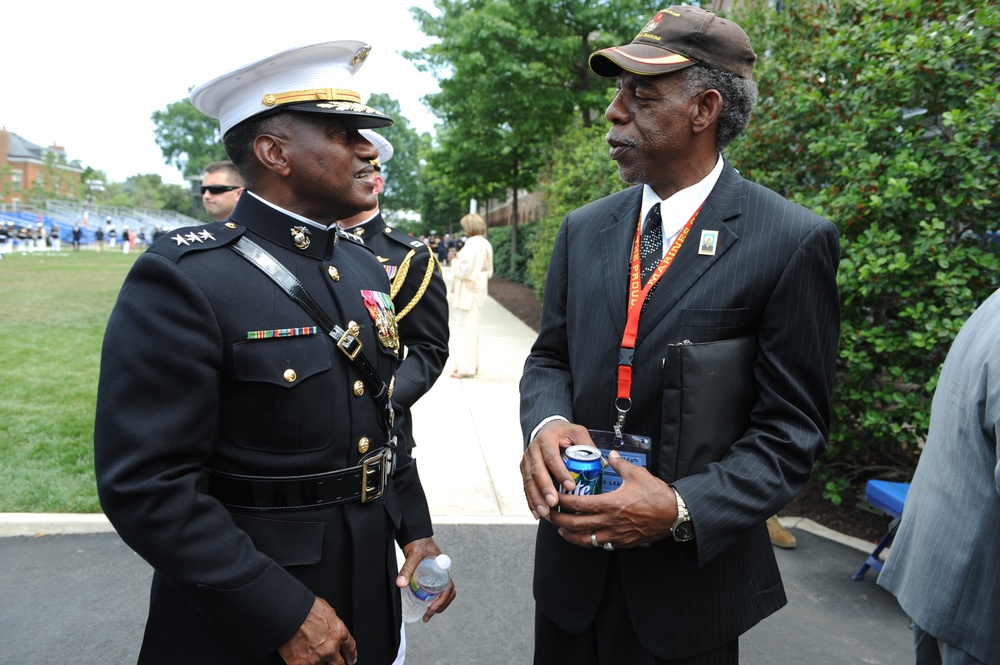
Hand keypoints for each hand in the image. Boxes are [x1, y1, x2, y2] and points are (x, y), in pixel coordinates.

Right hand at [278, 597, 356, 664]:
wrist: (289, 614)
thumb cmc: (306, 608)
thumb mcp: (327, 611)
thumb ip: (331, 624)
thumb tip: (329, 627)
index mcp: (338, 633)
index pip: (350, 648)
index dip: (351, 655)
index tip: (351, 660)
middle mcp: (330, 648)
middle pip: (339, 664)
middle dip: (338, 664)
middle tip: (336, 663)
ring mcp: (316, 658)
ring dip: (318, 662)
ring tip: (312, 656)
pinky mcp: (301, 664)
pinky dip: (303, 663)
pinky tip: (299, 661)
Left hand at [397, 537, 456, 622]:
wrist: (415, 536)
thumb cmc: (418, 543)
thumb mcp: (413, 556)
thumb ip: (407, 569)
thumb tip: (400, 584)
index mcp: (443, 568)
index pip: (449, 587)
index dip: (444, 600)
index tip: (433, 608)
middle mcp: (443, 574)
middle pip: (448, 593)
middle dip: (440, 607)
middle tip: (428, 614)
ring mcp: (439, 576)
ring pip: (444, 594)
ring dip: (438, 606)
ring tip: (427, 615)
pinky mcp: (432, 578)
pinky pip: (437, 591)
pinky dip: (434, 601)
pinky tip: (425, 607)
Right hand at [520, 420, 593, 519]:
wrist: (547, 429)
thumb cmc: (563, 433)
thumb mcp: (578, 432)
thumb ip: (588, 446)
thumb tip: (603, 463)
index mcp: (547, 439)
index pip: (552, 457)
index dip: (560, 472)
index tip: (571, 486)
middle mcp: (533, 450)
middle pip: (537, 471)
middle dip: (545, 489)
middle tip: (554, 503)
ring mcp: (527, 461)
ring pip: (529, 482)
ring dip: (536, 499)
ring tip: (545, 512)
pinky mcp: (525, 470)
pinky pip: (526, 487)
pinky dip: (531, 502)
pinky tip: (537, 513)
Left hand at [550, 450, 677, 548]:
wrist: (674, 515)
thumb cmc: (657, 495)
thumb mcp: (637, 474)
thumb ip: (620, 464)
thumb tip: (611, 455)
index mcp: (611, 504)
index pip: (579, 505)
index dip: (562, 502)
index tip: (553, 497)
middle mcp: (610, 522)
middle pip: (576, 525)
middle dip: (559, 521)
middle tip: (549, 515)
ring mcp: (616, 535)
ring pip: (586, 540)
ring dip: (570, 535)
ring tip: (561, 529)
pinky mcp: (622, 543)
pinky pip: (600, 544)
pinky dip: (588, 540)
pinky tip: (584, 535)